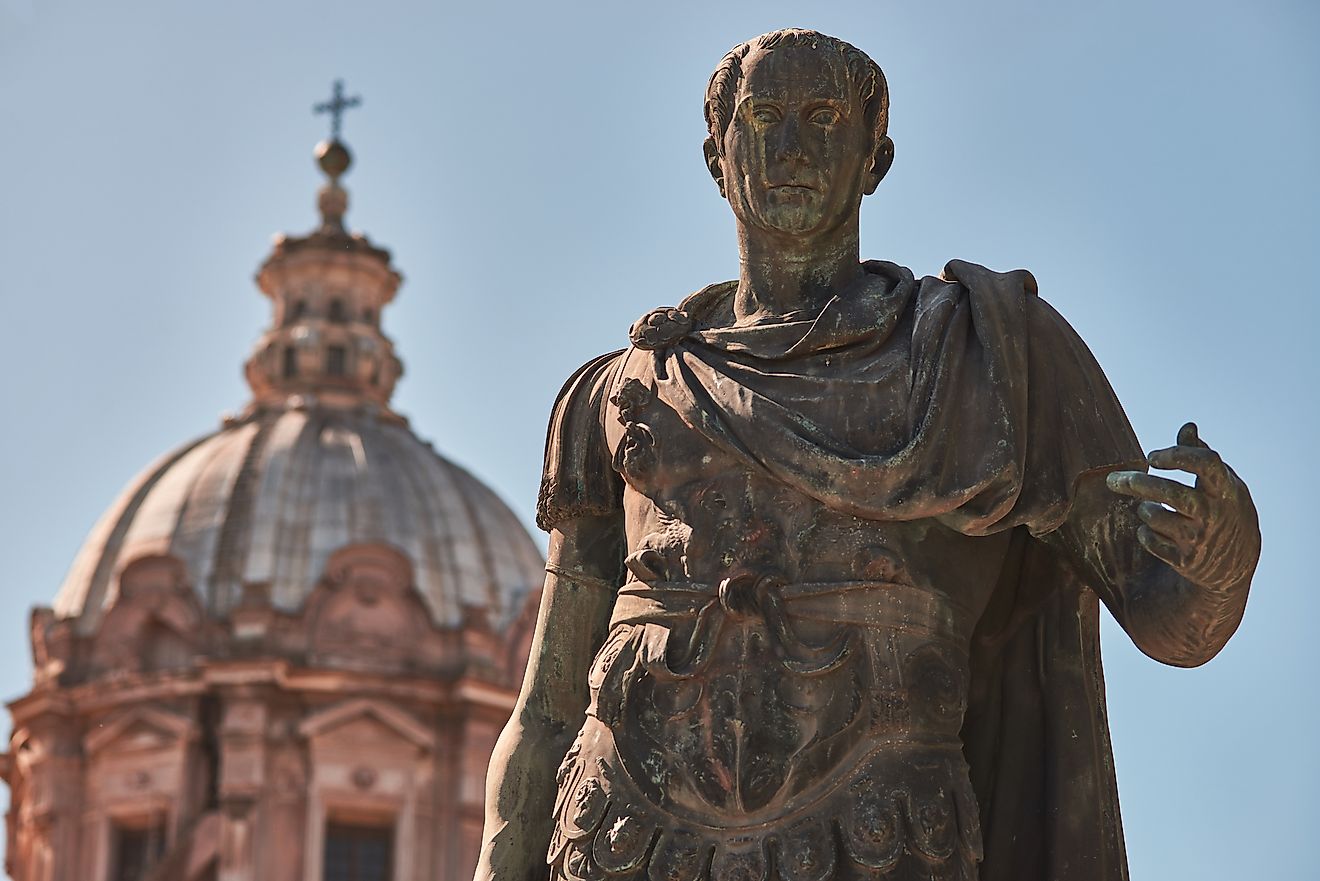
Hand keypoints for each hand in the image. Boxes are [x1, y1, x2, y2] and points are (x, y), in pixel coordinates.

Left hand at [1106, 422, 1259, 589]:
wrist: (1236, 564)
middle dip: (1137, 483)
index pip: (1204, 464)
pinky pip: (1150, 541)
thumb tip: (1187, 427)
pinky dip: (1144, 532)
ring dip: (1144, 509)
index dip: (1177, 455)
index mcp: (1224, 489)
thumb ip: (1202, 456)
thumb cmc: (1226, 511)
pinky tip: (1151, 528)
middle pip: (1171, 492)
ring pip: (1155, 517)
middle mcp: (1213, 513)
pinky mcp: (1184, 559)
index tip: (1152, 457)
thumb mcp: (1223, 484)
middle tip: (1114, 479)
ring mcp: (1199, 538)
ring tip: (1147, 507)